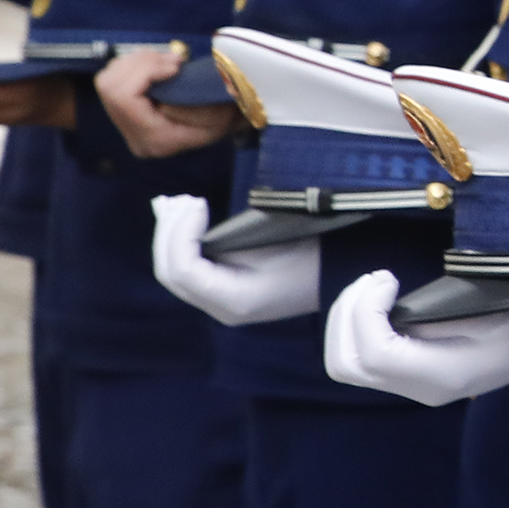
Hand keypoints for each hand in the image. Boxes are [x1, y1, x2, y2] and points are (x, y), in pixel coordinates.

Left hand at [99, 46, 235, 158]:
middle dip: (142, 63)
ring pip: (108, 78)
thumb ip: (191, 107)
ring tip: (168, 62)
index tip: (177, 65)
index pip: (125, 99)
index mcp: (154, 140)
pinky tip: (157, 65)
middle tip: (175, 60)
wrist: (226, 118)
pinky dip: (134, 63)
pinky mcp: (121, 108)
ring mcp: (124, 123)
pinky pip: (112, 75)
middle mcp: (133, 135)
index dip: (146, 72)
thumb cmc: (226, 114)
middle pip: (110, 86)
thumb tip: (164, 90)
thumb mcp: (219, 115)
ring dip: (138, 61)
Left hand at [148, 195, 320, 324]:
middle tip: (181, 199)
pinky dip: (181, 242)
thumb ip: (232, 235)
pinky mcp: (222, 291)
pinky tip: (186, 218)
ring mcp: (220, 304)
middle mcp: (221, 308)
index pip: (184, 271)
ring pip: (174, 272)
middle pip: (171, 273)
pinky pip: (188, 268)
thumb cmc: (316, 254)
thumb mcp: (276, 243)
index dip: (180, 234)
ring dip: (170, 235)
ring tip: (179, 203)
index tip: (198, 201)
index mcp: (235, 301)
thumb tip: (192, 211)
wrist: (340, 273)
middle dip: (169, 232)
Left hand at [322, 271, 508, 405]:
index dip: (366, 312)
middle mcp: (417, 389)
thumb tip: (390, 309)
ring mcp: (408, 387)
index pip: (375, 355)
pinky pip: (357, 357)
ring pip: (343, 364)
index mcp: (440, 375)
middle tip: (376, 279)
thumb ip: (437, 315)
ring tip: (374, 285)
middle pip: (346, 365)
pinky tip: (378, 301)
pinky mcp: (404, 376)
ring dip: (346, 319)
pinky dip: (354, 325)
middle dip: (347, 314)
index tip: (389, 278)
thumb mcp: (490, 310)